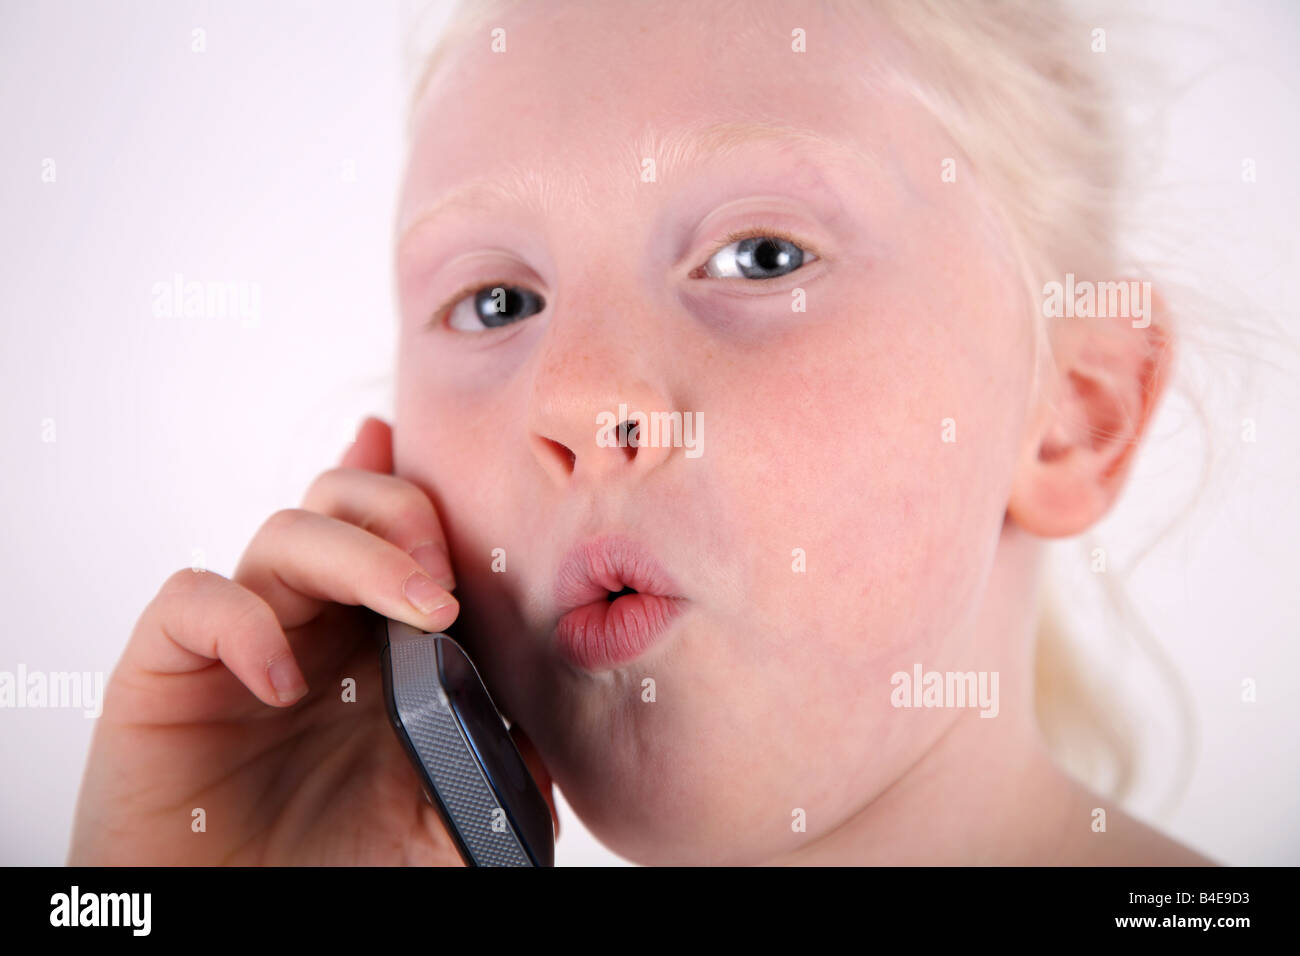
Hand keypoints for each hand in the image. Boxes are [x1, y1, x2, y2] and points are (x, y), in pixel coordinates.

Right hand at [68, 417, 556, 864]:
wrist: (244, 924)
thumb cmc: (335, 869)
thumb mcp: (442, 822)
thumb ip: (496, 766)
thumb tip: (549, 731)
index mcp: (372, 638)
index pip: (391, 527)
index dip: (417, 488)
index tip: (464, 478)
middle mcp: (309, 623)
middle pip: (343, 503)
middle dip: (403, 515)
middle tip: (449, 582)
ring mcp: (240, 642)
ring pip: (285, 534)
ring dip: (358, 557)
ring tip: (420, 615)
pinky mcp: (166, 673)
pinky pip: (191, 600)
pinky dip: (242, 624)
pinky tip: (283, 686)